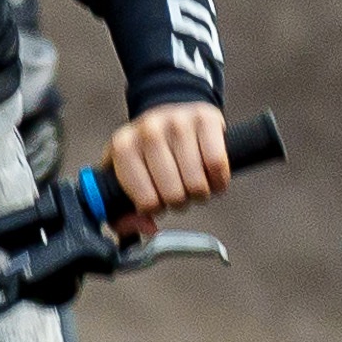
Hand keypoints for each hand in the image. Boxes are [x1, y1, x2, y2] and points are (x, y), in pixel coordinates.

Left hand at [95, 101, 234, 226]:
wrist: (168, 112)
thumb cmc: (147, 152)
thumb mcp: (124, 178)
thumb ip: (123, 213)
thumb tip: (148, 228)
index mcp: (123, 148)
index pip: (146, 201)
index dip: (156, 208)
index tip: (156, 199)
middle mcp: (148, 131)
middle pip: (174, 194)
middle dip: (179, 201)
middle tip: (178, 191)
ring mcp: (177, 121)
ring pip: (197, 183)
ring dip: (200, 193)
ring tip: (193, 183)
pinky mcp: (205, 118)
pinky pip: (217, 164)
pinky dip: (219, 179)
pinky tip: (211, 177)